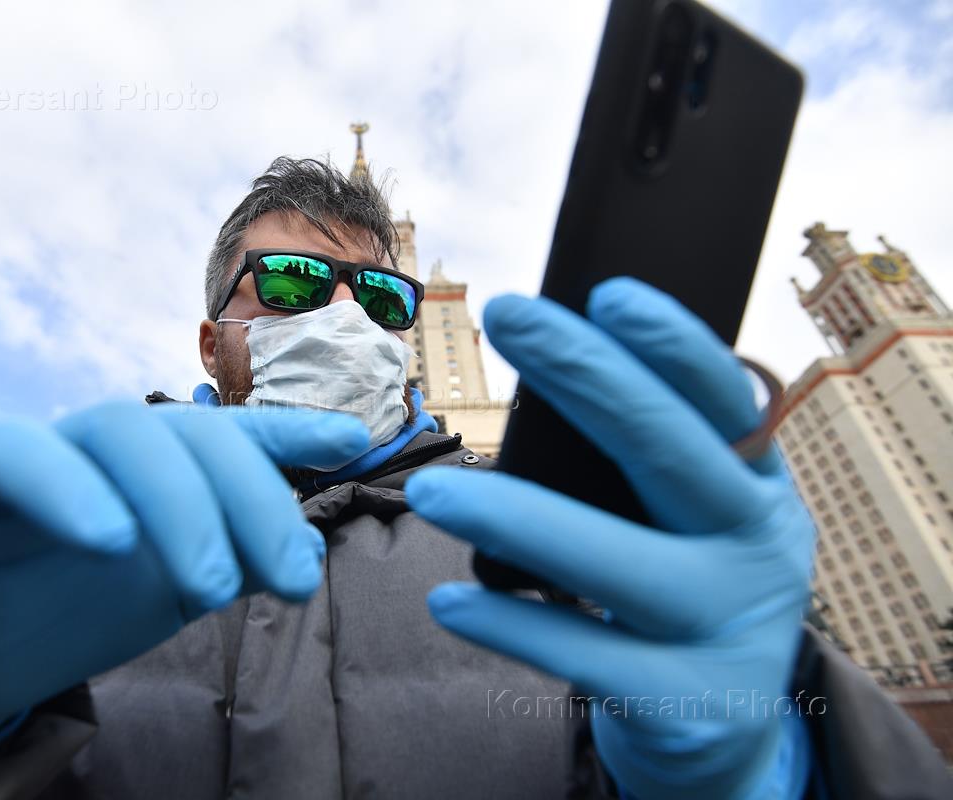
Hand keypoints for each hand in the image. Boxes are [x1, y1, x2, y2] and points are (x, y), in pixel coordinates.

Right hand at [0, 402, 368, 758]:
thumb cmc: (81, 613)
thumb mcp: (177, 589)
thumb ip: (238, 559)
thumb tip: (308, 550)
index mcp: (163, 466)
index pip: (233, 434)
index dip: (294, 429)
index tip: (353, 439)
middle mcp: (109, 445)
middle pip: (190, 433)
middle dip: (251, 499)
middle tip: (289, 580)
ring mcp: (42, 448)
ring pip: (118, 428)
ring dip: (178, 500)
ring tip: (211, 586)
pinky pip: (16, 453)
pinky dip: (68, 487)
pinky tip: (111, 539)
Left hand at [405, 278, 813, 798]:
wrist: (726, 727)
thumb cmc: (686, 588)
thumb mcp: (694, 520)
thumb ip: (650, 461)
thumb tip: (554, 364)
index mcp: (760, 486)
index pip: (726, 400)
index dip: (674, 344)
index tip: (606, 292)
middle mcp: (760, 547)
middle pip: (671, 451)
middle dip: (587, 375)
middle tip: (510, 315)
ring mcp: (729, 629)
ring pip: (618, 562)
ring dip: (515, 517)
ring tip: (428, 493)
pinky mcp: (685, 702)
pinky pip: (583, 655)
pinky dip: (509, 624)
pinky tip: (448, 600)